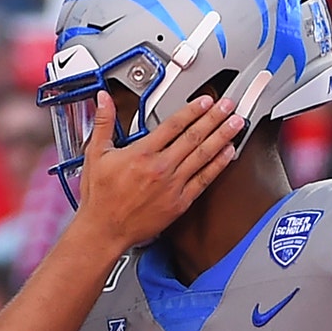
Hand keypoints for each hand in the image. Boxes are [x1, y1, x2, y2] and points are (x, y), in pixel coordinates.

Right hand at [74, 91, 242, 247]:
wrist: (104, 230)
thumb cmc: (100, 197)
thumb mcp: (95, 154)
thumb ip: (103, 123)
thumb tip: (103, 100)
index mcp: (141, 154)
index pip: (173, 125)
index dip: (192, 110)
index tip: (205, 100)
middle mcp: (160, 168)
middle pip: (193, 137)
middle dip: (214, 118)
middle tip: (228, 105)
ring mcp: (173, 186)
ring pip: (203, 156)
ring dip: (222, 137)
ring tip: (236, 123)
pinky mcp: (180, 203)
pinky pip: (204, 180)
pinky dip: (218, 165)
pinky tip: (228, 153)